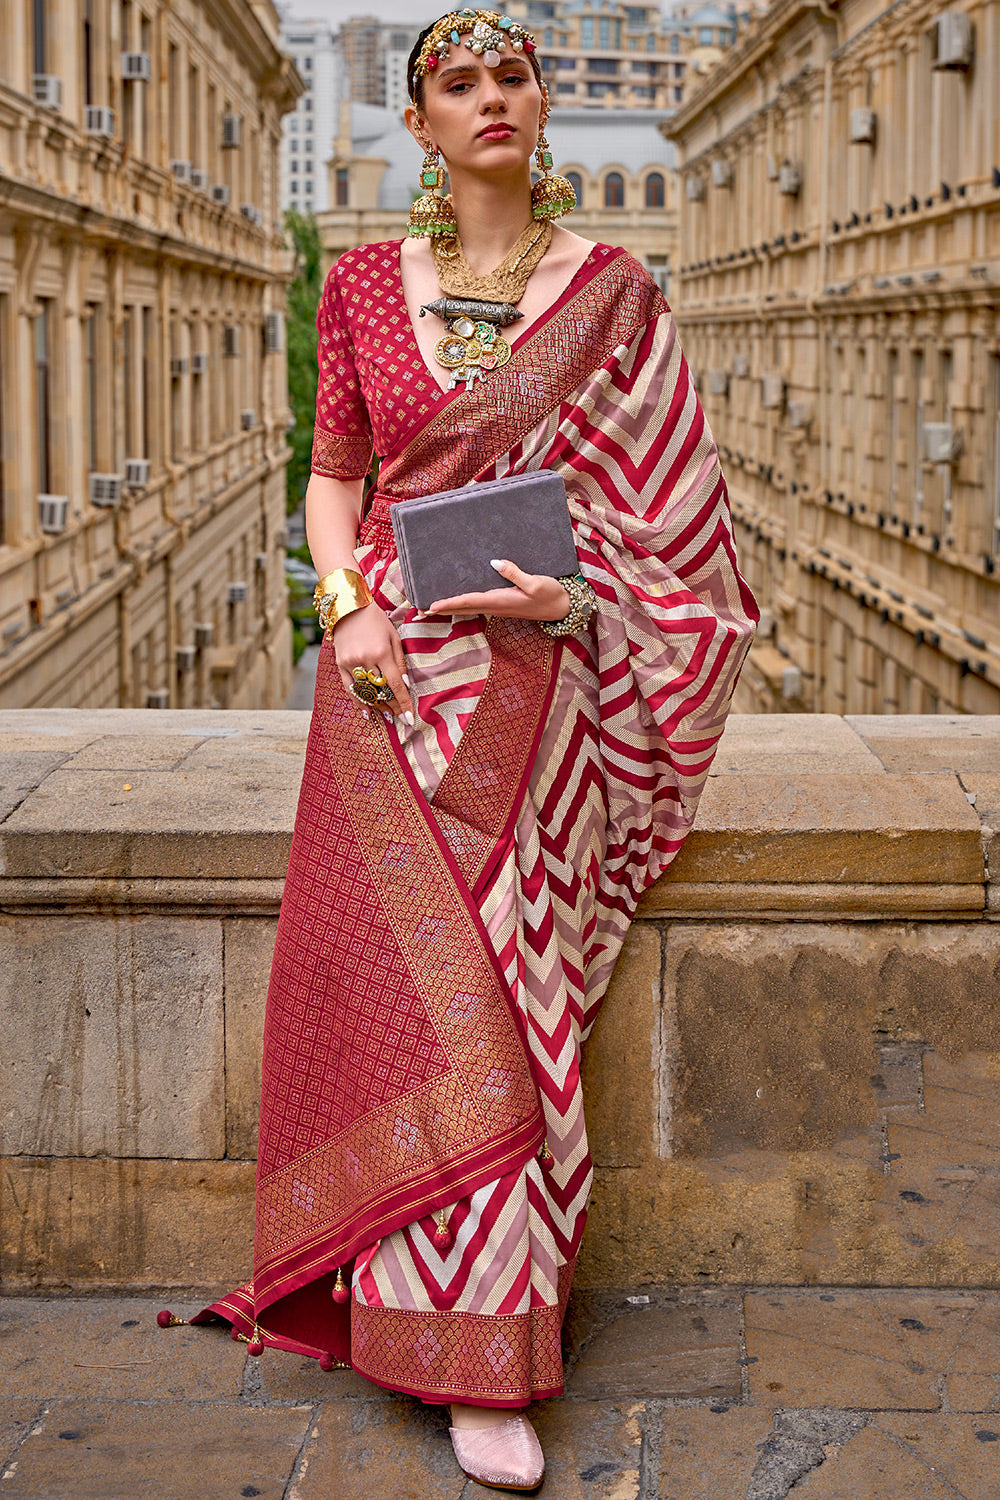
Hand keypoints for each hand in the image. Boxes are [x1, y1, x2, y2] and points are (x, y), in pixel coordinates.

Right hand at [331, 603, 414, 721]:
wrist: (350, 608)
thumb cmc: (377, 622)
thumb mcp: (394, 638)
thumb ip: (400, 662)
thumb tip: (406, 685)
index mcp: (382, 652)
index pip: (395, 684)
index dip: (403, 703)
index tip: (410, 717)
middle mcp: (365, 660)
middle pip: (381, 691)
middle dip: (393, 706)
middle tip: (401, 718)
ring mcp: (351, 663)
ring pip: (366, 692)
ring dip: (378, 706)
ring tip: (388, 715)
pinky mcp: (340, 664)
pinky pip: (350, 688)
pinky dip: (358, 701)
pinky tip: (367, 712)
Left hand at [423, 559, 570, 622]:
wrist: (564, 608)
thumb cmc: (551, 595)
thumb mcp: (536, 582)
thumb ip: (515, 573)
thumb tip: (494, 562)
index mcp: (501, 601)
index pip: (469, 602)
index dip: (449, 603)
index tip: (431, 606)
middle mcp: (496, 606)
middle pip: (463, 608)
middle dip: (442, 609)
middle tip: (420, 611)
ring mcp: (499, 607)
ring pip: (468, 607)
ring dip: (450, 607)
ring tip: (431, 606)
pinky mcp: (503, 604)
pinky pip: (477, 604)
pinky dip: (463, 604)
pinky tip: (458, 601)